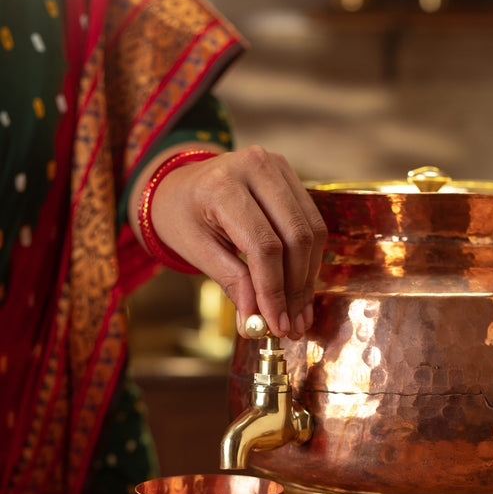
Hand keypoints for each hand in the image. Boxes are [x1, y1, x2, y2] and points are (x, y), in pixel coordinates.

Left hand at [131, 144, 326, 339]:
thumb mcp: (196, 251)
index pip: (264, 246)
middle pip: (296, 237)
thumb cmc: (182, 216)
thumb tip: (255, 323)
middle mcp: (256, 167)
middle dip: (296, 289)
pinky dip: (309, 260)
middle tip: (293, 326)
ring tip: (299, 314)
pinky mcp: (290, 176)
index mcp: (222, 184)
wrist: (180, 184)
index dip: (274, 291)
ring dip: (308, 279)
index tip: (277, 325)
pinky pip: (312, 224)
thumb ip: (230, 282)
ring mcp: (277, 167)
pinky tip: (301, 289)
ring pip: (312, 232)